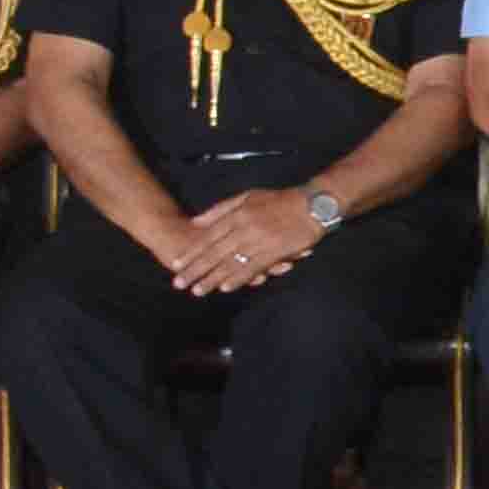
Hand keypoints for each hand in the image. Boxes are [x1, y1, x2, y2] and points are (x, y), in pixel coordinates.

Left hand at [168, 195, 315, 297]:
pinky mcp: (274, 251)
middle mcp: (244, 228)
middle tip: (179, 284)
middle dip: (195, 270)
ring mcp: (259, 241)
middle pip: (214, 253)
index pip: (208, 236)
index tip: (176, 265)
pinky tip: (226, 288)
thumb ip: (221, 209)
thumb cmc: (279, 200)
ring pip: (230, 263)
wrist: (313, 204)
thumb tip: (195, 222)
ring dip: (212, 279)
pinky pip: (252, 267)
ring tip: (197, 291)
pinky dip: (238, 278)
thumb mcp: (247, 197)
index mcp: (237, 214)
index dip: (191, 252)